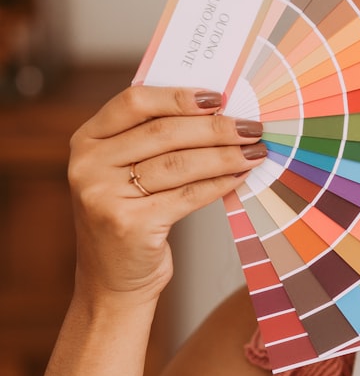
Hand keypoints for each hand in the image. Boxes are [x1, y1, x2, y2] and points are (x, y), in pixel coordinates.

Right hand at [68, 85, 265, 305]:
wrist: (111, 279)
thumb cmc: (129, 214)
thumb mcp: (125, 169)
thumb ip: (153, 137)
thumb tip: (218, 110)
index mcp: (88, 140)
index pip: (135, 102)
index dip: (179, 96)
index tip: (219, 98)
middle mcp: (89, 165)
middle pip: (165, 132)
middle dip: (217, 127)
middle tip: (252, 127)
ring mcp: (105, 196)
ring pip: (180, 163)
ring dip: (226, 155)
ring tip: (255, 151)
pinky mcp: (130, 224)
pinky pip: (189, 195)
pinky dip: (220, 183)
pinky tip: (240, 176)